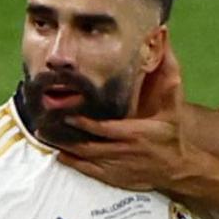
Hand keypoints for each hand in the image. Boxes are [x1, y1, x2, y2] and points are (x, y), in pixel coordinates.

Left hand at [55, 36, 192, 191]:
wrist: (176, 168)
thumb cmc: (170, 134)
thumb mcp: (172, 108)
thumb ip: (168, 77)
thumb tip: (165, 40)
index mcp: (134, 133)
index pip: (103, 128)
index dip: (83, 122)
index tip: (65, 114)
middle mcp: (122, 151)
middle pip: (87, 144)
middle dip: (63, 135)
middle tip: (42, 125)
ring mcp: (116, 167)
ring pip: (84, 158)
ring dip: (63, 147)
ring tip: (43, 136)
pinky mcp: (113, 177)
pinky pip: (88, 171)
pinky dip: (72, 163)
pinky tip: (58, 154)